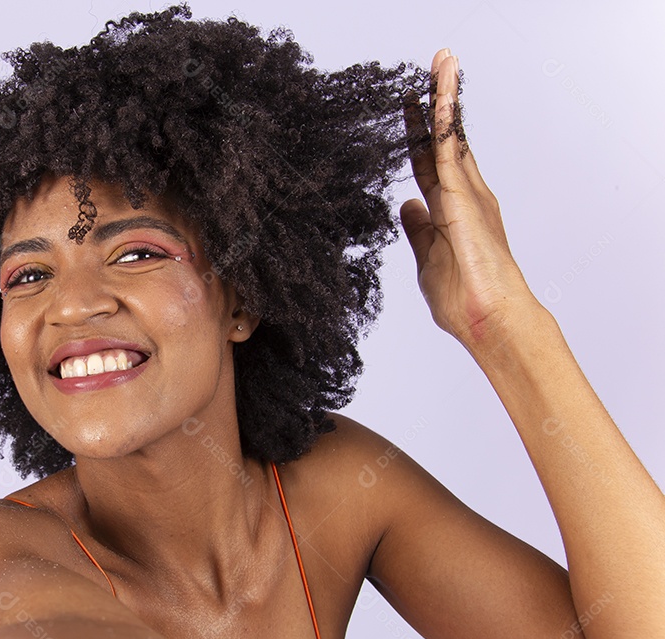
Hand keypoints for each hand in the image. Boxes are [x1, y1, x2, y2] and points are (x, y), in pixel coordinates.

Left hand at [400, 49, 538, 349]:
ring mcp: (467, 193)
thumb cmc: (463, 299)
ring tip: (440, 62)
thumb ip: (419, 231)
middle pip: (445, 139)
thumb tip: (408, 207)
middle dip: (437, 102)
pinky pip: (449, 150)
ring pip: (451, 135)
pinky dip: (443, 120)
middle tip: (434, 65)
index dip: (420, 133)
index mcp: (452, 209)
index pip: (431, 162)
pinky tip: (438, 93)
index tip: (411, 106)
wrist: (488, 319)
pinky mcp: (463, 197)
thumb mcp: (428, 258)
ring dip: (444, 96)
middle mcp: (463, 194)